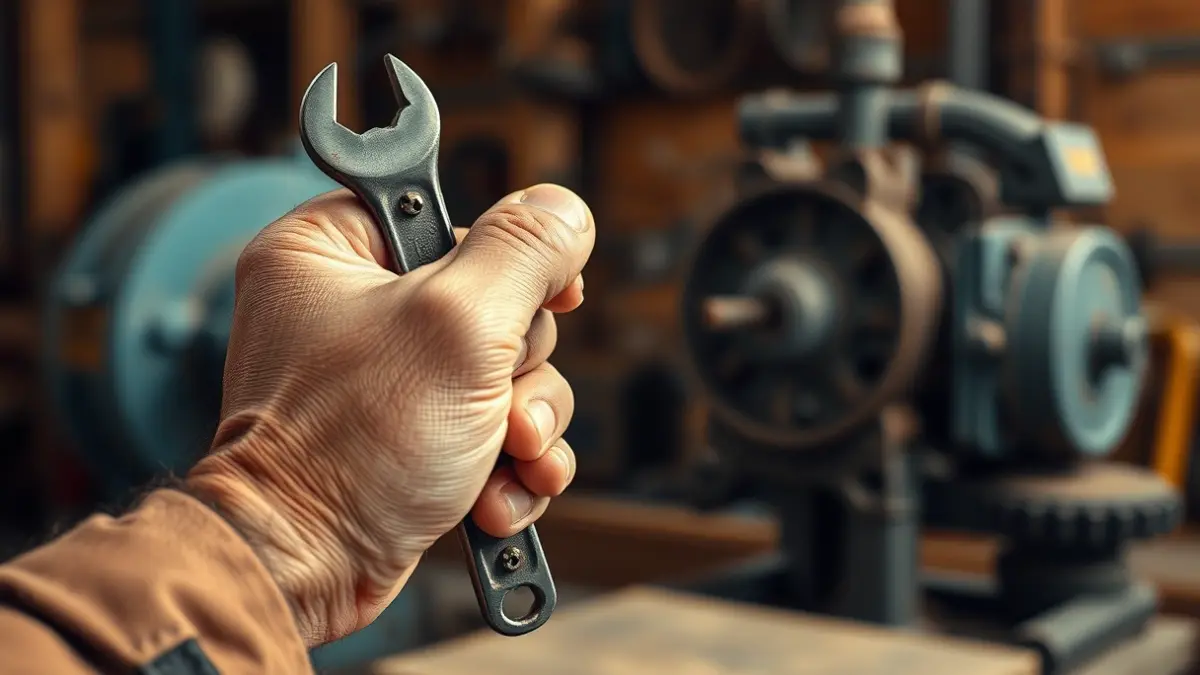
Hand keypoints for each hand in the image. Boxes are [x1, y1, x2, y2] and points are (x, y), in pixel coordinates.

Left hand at [184, 184, 593, 645]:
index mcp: (329, 251)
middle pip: (496, 300)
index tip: (547, 292)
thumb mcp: (458, 325)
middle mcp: (352, 308)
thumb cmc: (353, 446)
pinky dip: (507, 468)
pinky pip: (492, 430)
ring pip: (508, 372)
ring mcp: (384, 378)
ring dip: (527, 427)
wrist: (307, 571)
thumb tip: (564, 211)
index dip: (509, 251)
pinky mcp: (411, 436)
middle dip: (518, 368)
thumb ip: (523, 253)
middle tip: (499, 406)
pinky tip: (493, 500)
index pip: (446, 210)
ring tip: (506, 463)